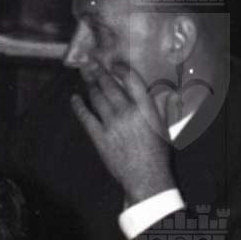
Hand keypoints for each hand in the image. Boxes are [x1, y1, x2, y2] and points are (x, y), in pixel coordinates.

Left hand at [70, 62, 175, 206]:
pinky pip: (86, 117)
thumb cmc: (157, 153)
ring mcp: (111, 124)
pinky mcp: (99, 136)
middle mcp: (128, 112)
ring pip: (98, 99)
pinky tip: (74, 98)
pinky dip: (79, 106)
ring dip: (90, 85)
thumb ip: (161, 107)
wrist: (145, 176)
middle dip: (99, 72)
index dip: (121, 70)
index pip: (132, 81)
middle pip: (110, 86)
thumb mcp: (163, 126)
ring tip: (84, 75)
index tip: (114, 63)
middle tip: (90, 62)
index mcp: (146, 108)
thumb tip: (165, 93)